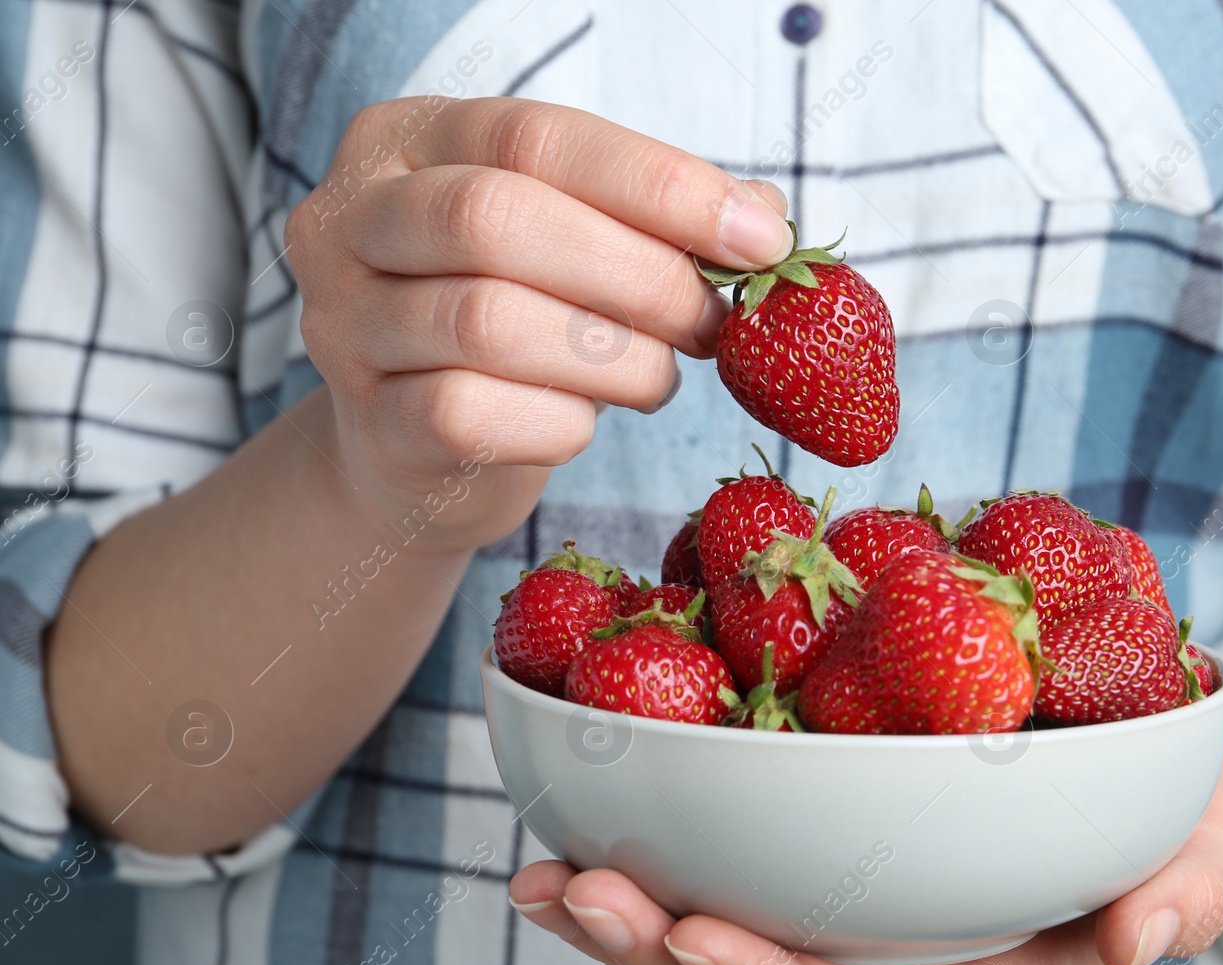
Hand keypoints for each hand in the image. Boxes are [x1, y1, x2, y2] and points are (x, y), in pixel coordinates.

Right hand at [284, 97, 792, 550]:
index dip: (658, 185)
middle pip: (499, 220)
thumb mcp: (578, 245)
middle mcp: (349, 218)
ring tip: (658, 376)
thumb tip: (763, 218)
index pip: (537, 137)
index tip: (758, 239)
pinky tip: (583, 422)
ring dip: (611, 359)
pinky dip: (557, 423)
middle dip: (638, 275)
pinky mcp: (368, 424)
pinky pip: (470, 414)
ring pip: (487, 322)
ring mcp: (343, 322)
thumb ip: (657, 218)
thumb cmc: (518, 323)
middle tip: (711, 324)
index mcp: (408, 138)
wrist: (424, 453)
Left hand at [508, 777, 1222, 964]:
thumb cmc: (1184, 825)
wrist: (1161, 797)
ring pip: (731, 949)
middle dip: (664, 955)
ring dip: (632, 919)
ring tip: (536, 876)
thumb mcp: (1207, 850)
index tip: (692, 936)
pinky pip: (738, 885)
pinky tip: (583, 828)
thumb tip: (1147, 938)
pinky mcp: (836, 878)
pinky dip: (660, 863)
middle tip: (569, 893)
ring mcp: (864, 930)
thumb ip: (1188, 894)